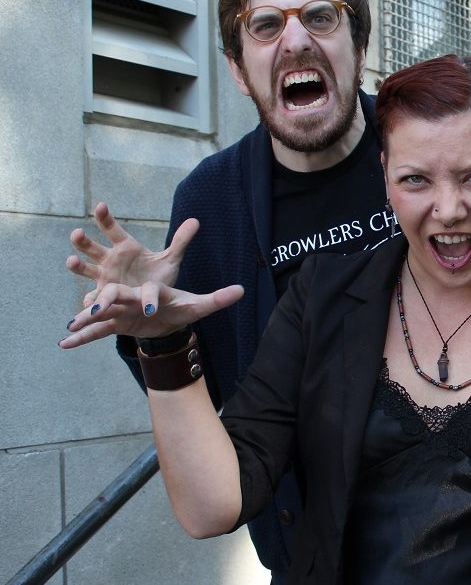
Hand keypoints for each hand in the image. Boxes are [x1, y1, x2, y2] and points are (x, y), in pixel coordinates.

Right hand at [61, 281, 243, 348]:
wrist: (167, 317)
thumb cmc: (180, 307)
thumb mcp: (198, 305)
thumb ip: (218, 298)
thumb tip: (242, 290)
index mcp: (152, 291)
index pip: (148, 293)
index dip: (148, 298)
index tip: (150, 307)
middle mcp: (131, 297)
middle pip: (115, 296)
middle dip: (105, 300)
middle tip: (94, 307)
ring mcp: (120, 311)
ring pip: (100, 313)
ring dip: (86, 318)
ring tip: (72, 323)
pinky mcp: (113, 324)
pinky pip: (95, 332)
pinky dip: (80, 337)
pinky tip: (63, 343)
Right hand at [66, 202, 196, 309]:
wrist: (156, 300)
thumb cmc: (159, 276)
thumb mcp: (171, 259)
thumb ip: (181, 241)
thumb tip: (196, 221)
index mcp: (125, 247)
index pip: (112, 229)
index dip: (105, 218)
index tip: (101, 206)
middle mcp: (110, 260)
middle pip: (92, 248)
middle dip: (83, 241)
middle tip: (77, 233)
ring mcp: (105, 277)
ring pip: (86, 269)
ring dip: (78, 265)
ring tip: (71, 261)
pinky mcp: (105, 295)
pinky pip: (94, 297)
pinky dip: (90, 300)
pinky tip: (87, 303)